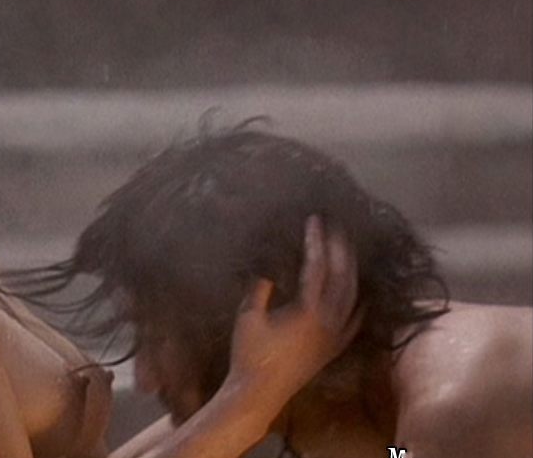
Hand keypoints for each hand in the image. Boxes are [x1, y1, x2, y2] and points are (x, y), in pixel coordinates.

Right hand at [226, 216, 362, 404]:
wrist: (258, 394)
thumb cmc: (249, 354)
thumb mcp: (248, 315)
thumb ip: (260, 286)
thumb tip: (267, 262)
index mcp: (308, 310)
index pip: (316, 266)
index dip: (316, 240)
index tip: (314, 219)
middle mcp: (329, 321)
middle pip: (342, 276)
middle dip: (341, 248)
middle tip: (338, 225)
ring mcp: (335, 336)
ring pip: (352, 296)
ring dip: (351, 269)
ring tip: (348, 248)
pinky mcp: (334, 348)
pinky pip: (355, 321)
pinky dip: (361, 304)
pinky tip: (364, 293)